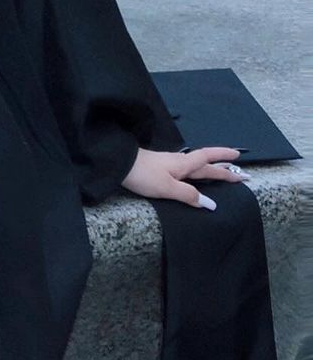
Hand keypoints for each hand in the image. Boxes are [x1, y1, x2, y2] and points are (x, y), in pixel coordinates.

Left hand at [121, 145, 249, 209]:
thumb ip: (189, 195)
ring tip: (222, 173)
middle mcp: (179, 162)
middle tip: (241, 174)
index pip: (208, 159)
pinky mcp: (162, 168)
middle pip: (205, 164)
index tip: (239, 155)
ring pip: (196, 166)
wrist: (119, 164)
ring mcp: (170, 164)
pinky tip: (194, 176)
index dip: (223, 157)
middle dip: (224, 168)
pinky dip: (197, 172)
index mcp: (183, 165)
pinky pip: (187, 170)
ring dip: (211, 169)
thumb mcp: (167, 188)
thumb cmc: (143, 175)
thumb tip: (211, 204)